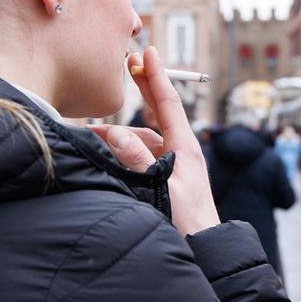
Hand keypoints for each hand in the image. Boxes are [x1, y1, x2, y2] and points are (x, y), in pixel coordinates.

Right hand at [90, 46, 219, 236]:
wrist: (204, 250)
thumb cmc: (186, 222)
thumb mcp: (159, 187)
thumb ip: (136, 160)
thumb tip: (114, 133)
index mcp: (185, 148)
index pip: (168, 103)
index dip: (156, 76)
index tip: (148, 52)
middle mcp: (181, 152)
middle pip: (160, 112)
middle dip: (145, 88)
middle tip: (131, 64)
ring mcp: (174, 166)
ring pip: (145, 139)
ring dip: (123, 133)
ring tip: (96, 135)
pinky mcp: (167, 179)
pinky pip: (144, 157)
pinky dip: (127, 151)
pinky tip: (110, 156)